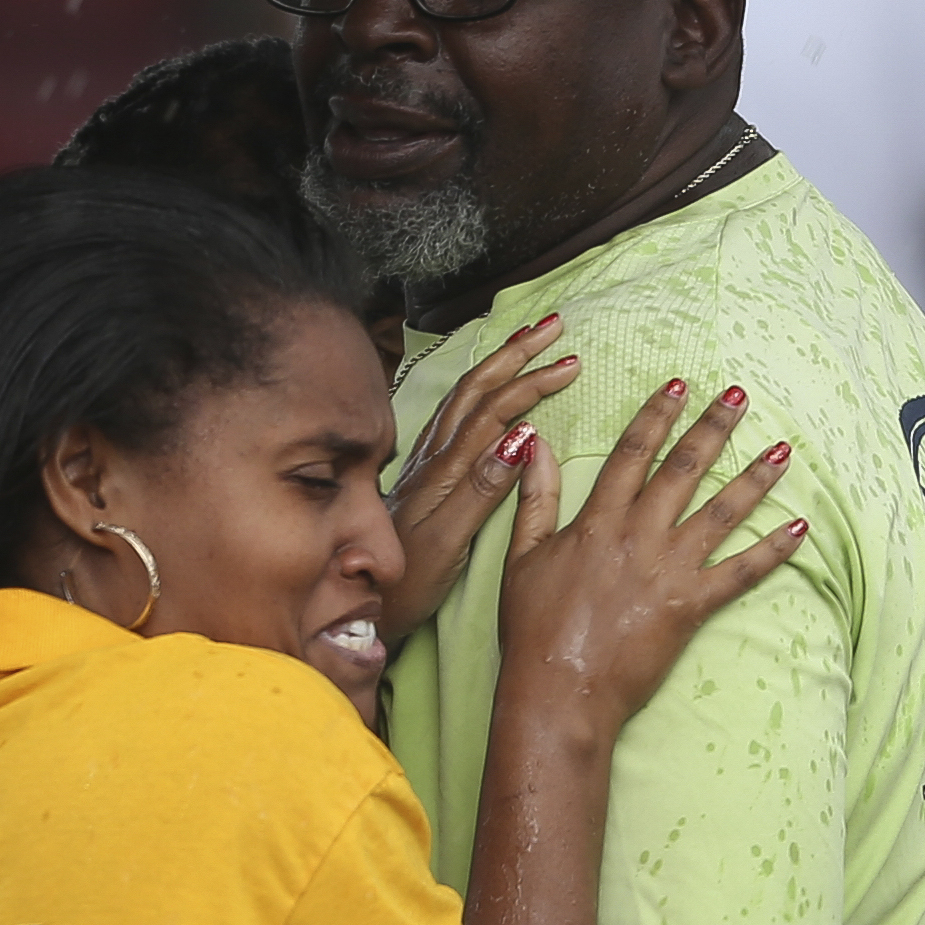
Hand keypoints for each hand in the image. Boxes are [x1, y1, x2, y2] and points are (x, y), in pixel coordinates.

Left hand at [384, 310, 579, 639]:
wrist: (354, 599)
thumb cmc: (406, 582)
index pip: (494, 410)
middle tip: (553, 325)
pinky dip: (476, 390)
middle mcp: (431, 458)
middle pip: (476, 389)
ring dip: (496, 364)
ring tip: (525, 341)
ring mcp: (423, 464)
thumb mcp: (448, 541)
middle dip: (515, 353)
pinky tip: (483, 389)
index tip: (570, 361)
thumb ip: (482, 490)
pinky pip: (452, 415)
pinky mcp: (420, 476)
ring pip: (463, 398)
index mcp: (444, 470)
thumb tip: (523, 435)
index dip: (531, 381)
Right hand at [497, 379, 804, 730]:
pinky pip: (741, 573)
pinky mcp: (692, 606)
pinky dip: (772, 551)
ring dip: (755, 478)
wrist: (559, 688)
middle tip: (740, 396)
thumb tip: (535, 445)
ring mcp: (669, 569)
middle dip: (713, 428)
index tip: (679, 385)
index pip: (632, 453)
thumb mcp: (521, 555)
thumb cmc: (532, 627)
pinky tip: (798, 529)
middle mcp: (638, 535)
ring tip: (783, 450)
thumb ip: (535, 498)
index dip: (657, 415)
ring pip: (720, 512)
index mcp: (596, 520)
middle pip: (683, 469)